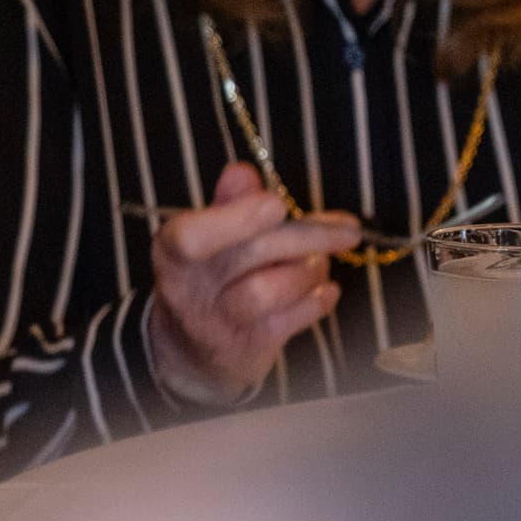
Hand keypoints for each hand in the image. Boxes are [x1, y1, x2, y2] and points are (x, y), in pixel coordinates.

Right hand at [147, 161, 353, 405]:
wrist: (191, 349)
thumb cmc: (208, 280)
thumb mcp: (208, 239)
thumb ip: (228, 204)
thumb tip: (242, 171)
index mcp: (172, 251)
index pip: (192, 235)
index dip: (237, 217)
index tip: (277, 205)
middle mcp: (188, 288)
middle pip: (249, 255)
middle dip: (306, 237)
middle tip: (348, 229)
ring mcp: (216, 322)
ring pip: (271, 290)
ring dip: (310, 272)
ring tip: (319, 263)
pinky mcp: (246, 348)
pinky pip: (291, 320)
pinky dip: (318, 300)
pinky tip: (324, 288)